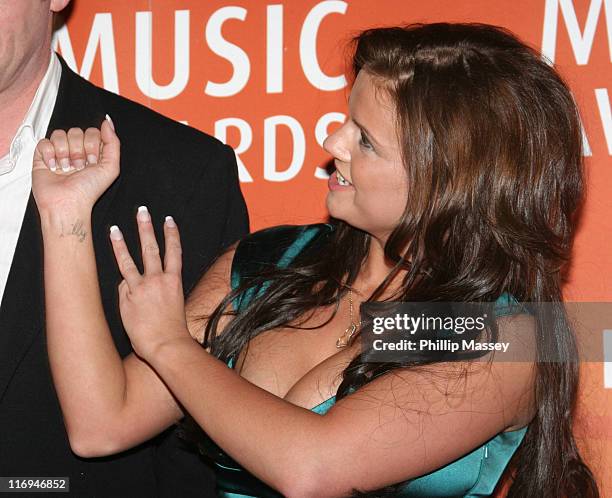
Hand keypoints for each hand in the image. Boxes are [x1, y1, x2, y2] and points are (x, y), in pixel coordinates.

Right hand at [32, 117, 119, 213]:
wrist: (67, 204)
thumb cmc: (89, 191)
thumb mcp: (111, 167)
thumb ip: (113, 142)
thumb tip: (107, 122)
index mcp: (93, 153)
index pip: (92, 132)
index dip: (92, 145)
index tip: (92, 161)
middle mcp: (76, 152)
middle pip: (76, 131)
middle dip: (78, 151)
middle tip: (79, 167)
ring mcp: (59, 153)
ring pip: (59, 134)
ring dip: (64, 153)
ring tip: (66, 168)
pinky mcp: (42, 156)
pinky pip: (44, 142)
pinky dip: (49, 154)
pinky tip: (53, 166)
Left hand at [109, 207, 190, 360]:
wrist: (168, 344)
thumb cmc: (174, 331)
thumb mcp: (173, 307)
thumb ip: (157, 292)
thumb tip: (135, 286)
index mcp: (175, 281)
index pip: (174, 252)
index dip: (172, 234)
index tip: (169, 220)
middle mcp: (160, 279)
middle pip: (152, 248)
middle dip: (147, 228)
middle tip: (143, 211)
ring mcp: (143, 287)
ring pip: (131, 260)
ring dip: (122, 242)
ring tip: (115, 228)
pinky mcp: (130, 297)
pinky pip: (122, 284)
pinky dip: (121, 281)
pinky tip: (119, 281)